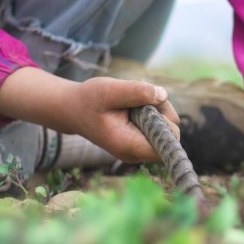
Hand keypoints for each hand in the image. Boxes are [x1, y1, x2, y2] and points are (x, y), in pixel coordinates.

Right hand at [0, 67, 178, 162]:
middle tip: (138, 99)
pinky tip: (134, 106)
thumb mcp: (109, 90)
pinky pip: (159, 125)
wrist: (73, 109)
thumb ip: (136, 92)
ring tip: (132, 101)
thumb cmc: (88, 100)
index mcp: (129, 145)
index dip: (167, 127)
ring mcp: (140, 148)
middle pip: (170, 134)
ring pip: (166, 128)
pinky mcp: (141, 140)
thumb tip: (163, 95)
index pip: (166, 147)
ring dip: (156, 109)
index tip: (154, 108)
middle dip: (161, 112)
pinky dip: (152, 111)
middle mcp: (137, 152)